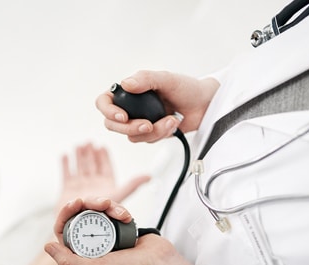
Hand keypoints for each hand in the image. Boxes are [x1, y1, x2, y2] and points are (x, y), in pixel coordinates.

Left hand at [45, 197, 198, 264]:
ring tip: (119, 213)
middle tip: (101, 202)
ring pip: (97, 210)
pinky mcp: (119, 225)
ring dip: (107, 206)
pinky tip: (126, 216)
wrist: (158, 264)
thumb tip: (46, 246)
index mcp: (82, 254)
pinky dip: (119, 209)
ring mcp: (106, 233)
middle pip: (81, 215)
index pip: (65, 229)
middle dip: (90, 204)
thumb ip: (68, 262)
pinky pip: (112, 209)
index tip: (75, 203)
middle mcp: (91, 244)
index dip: (66, 213)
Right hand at [56, 143, 149, 210]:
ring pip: (80, 167)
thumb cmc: (99, 214)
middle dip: (91, 154)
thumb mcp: (118, 195)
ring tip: (79, 146)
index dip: (104, 157)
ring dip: (80, 156)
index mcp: (106, 185)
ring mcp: (80, 186)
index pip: (106, 167)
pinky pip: (67, 174)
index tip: (102, 147)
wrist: (78, 225)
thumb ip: (132, 185)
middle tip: (89, 143)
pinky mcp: (67, 189)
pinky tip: (65, 155)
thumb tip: (149, 176)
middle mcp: (93, 184)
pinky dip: (66, 164)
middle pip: (92, 165)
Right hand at [95, 70, 218, 142]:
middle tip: (147, 125)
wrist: (204, 105)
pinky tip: (172, 123)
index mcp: (129, 91)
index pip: (104, 102)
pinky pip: (147, 140)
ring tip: (170, 120)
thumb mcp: (166, 79)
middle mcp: (131, 107)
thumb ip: (145, 79)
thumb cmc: (186, 88)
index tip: (123, 116)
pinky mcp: (151, 133)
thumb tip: (125, 84)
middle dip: (130, 128)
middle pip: (112, 125)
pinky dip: (161, 134)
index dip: (109, 111)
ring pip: (131, 136)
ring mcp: (139, 121)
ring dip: (153, 131)